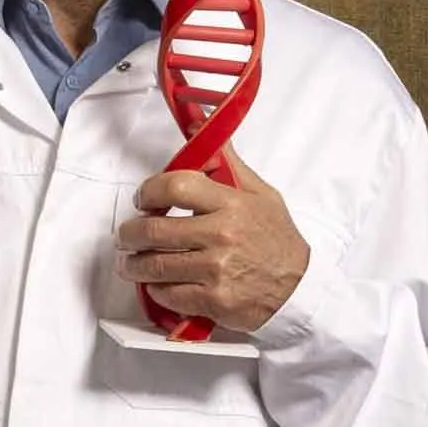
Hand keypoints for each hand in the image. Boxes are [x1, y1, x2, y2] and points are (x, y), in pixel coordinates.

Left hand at [120, 148, 309, 337]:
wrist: (300, 287)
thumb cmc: (277, 240)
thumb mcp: (261, 193)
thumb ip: (227, 162)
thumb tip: (200, 125)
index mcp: (231, 204)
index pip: (175, 186)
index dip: (149, 191)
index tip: (143, 199)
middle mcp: (222, 236)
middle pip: (154, 229)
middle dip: (130, 233)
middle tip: (127, 235)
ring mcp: (216, 270)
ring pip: (154, 266)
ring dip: (133, 264)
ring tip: (131, 262)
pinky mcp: (213, 301)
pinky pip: (168, 294)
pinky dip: (155, 290)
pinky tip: (158, 284)